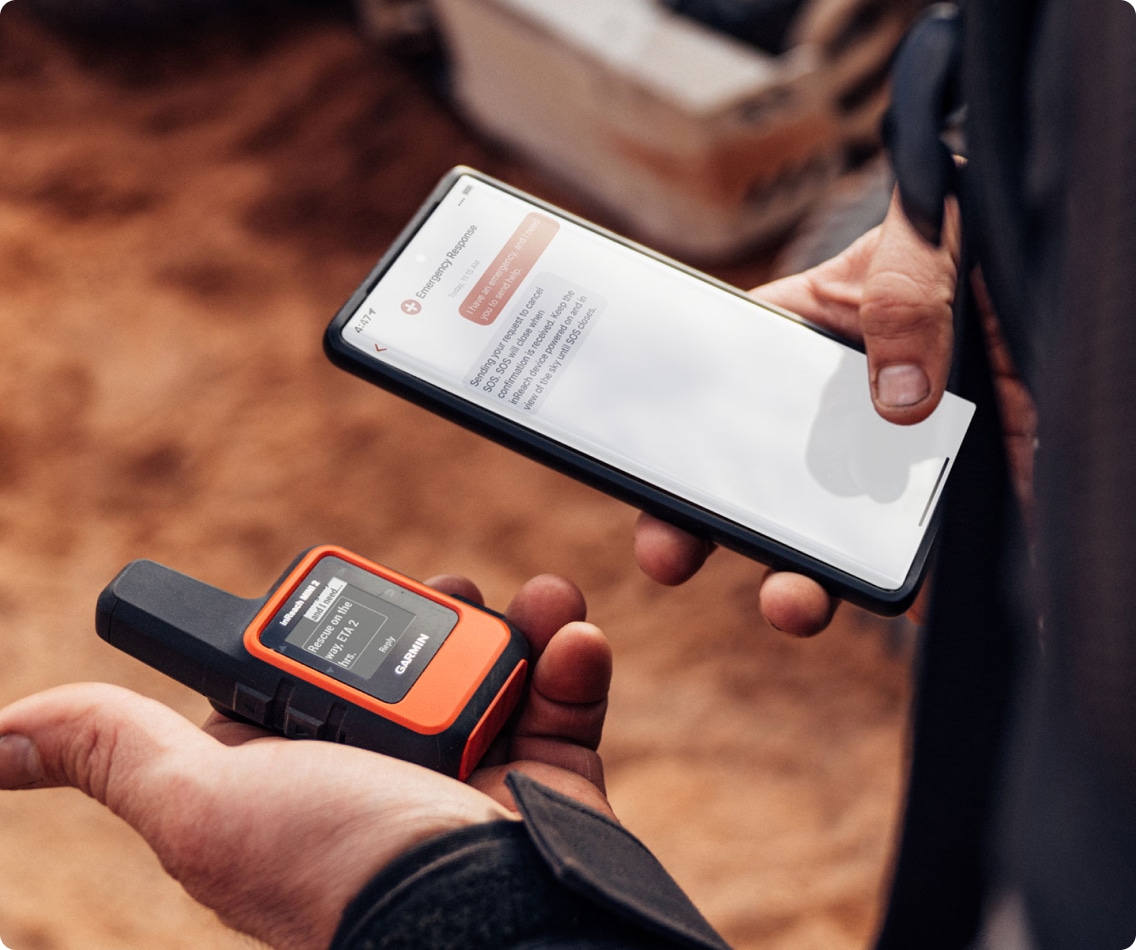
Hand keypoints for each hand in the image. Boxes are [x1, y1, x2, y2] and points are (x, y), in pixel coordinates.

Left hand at [0, 573, 611, 949]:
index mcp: (312, 765)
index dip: (338, 624)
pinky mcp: (547, 778)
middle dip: (440, 611)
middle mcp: (392, 767)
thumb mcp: (206, 803)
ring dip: (519, 619)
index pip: (320, 668)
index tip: (357, 593)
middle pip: (417, 655)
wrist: (484, 919)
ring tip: (531, 600)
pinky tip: (570, 637)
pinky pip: (564, 698)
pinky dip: (573, 659)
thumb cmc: (340, 866)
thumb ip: (119, 753)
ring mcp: (475, 771)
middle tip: (450, 592)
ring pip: (498, 664)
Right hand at [634, 191, 960, 634]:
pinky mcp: (944, 520)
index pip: (717, 385)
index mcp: (803, 338)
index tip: (639, 472)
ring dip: (791, 580)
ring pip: (819, 539)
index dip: (666, 430)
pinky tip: (898, 601)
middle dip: (696, 526)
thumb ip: (906, 287)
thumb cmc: (983, 238)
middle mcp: (832, 414)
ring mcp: (885, 473)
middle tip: (668, 553)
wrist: (1085, 300)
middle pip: (745, 480)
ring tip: (791, 601)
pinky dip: (897, 596)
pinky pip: (911, 568)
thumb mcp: (936, 232)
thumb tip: (896, 401)